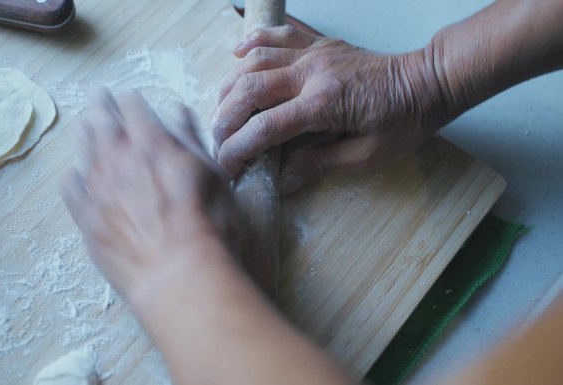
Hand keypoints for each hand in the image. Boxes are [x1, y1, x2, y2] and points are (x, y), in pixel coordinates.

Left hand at [61, 89, 239, 305]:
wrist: (178, 274)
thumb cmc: (208, 224)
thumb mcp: (213, 174)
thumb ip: (191, 139)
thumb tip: (177, 111)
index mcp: (151, 141)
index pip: (133, 107)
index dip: (130, 99)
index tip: (127, 96)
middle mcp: (118, 157)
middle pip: (101, 120)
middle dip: (99, 104)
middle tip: (96, 95)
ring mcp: (97, 187)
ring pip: (82, 149)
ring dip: (83, 132)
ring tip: (82, 125)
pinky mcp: (85, 217)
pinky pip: (70, 187)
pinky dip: (72, 175)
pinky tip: (75, 175)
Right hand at [213, 25, 448, 193]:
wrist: (429, 82)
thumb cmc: (404, 121)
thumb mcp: (367, 155)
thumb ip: (321, 164)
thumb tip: (282, 179)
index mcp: (325, 103)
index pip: (266, 127)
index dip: (239, 148)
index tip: (226, 167)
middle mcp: (313, 72)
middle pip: (250, 90)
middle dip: (225, 118)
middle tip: (218, 142)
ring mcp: (315, 53)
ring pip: (256, 60)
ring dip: (231, 85)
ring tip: (221, 110)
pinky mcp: (320, 43)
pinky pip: (279, 34)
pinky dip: (254, 41)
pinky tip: (238, 54)